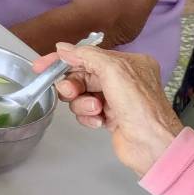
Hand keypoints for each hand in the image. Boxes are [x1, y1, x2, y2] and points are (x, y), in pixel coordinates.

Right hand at [35, 45, 183, 176]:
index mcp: (128, 63)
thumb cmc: (138, 105)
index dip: (63, 60)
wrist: (152, 146)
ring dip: (82, 103)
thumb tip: (62, 48)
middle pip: (81, 76)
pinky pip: (86, 112)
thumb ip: (86, 55)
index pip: (87, 55)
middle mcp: (122, 79)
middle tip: (70, 92)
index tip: (41, 66)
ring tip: (95, 110)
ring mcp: (115, 99)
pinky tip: (99, 122)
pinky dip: (88, 116)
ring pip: (81, 94)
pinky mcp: (109, 117)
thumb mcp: (113, 70)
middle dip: (73, 85)